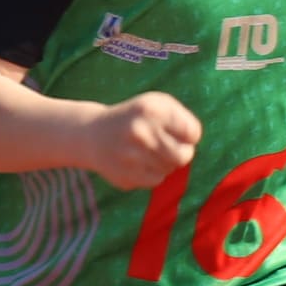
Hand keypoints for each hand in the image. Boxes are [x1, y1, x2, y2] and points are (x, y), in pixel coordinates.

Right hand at [83, 91, 202, 189]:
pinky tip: (138, 162)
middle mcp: (140, 131)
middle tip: (168, 146)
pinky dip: (153, 173)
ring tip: (148, 151)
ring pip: (170, 169)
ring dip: (166, 163)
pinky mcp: (124, 174)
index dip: (189, 135)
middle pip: (185, 155)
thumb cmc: (136, 119)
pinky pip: (156, 180)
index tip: (176, 131)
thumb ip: (183, 120)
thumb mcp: (157, 105)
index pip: (193, 133)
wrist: (92, 135)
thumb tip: (192, 142)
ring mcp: (130, 155)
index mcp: (151, 109)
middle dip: (182, 152)